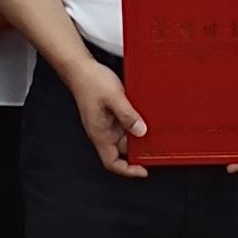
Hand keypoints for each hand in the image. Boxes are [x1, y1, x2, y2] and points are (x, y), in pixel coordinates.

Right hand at [64, 53, 150, 178]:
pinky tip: (146, 114)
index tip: (143, 170)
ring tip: (154, 128)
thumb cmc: (89, 82)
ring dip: (139, 132)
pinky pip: (126, 122)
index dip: (128, 170)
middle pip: (123, 149)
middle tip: (157, 144)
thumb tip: (141, 131)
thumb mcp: (113, 97)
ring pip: (127, 135)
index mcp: (99, 134)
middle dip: (139, 149)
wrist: (81, 67)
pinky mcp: (112, 113)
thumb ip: (127, 115)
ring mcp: (107, 122)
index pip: (112, 163)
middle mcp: (103, 131)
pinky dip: (136, 121)